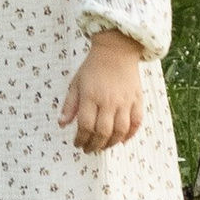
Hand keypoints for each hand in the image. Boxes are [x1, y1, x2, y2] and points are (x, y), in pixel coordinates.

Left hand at [58, 29, 147, 153]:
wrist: (116, 50)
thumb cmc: (93, 67)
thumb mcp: (76, 83)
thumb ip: (69, 105)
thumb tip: (62, 124)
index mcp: (91, 96)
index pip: (86, 125)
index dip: (81, 139)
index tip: (77, 144)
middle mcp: (109, 101)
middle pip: (103, 132)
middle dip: (95, 145)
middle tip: (89, 149)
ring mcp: (125, 101)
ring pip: (120, 131)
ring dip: (111, 143)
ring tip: (103, 147)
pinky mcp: (137, 99)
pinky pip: (136, 122)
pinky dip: (130, 135)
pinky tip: (121, 140)